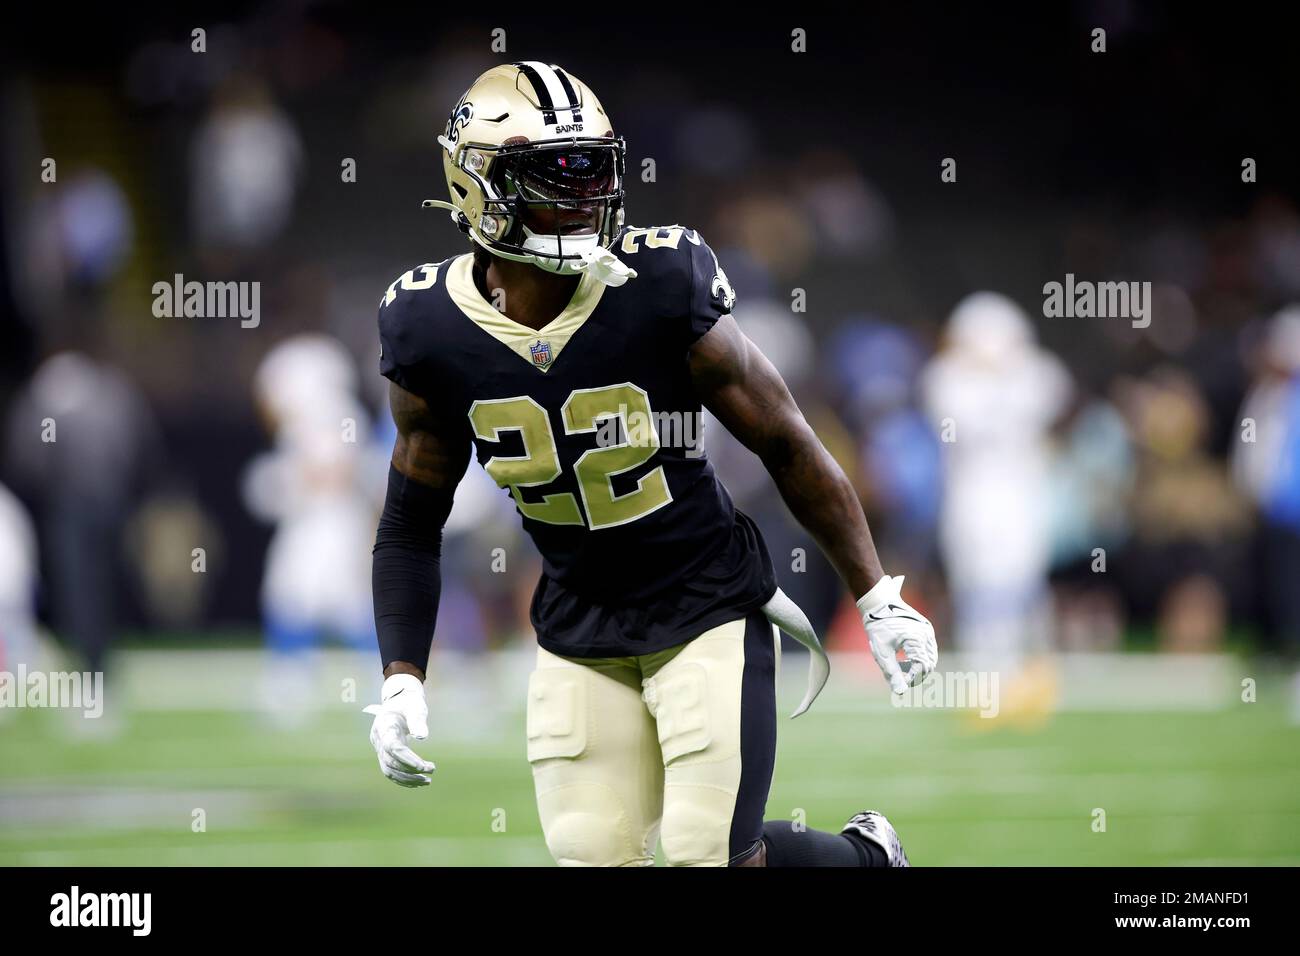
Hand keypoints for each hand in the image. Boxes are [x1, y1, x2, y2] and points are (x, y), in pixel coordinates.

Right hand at [363, 673, 435, 786]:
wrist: (398, 702)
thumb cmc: (408, 702)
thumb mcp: (415, 706)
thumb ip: (417, 720)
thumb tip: (422, 737)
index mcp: (383, 725)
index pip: (392, 747)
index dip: (406, 759)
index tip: (423, 766)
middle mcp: (378, 739)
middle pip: (390, 761)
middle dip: (410, 769)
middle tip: (431, 769)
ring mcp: (379, 748)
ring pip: (389, 770)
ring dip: (407, 778)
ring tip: (427, 781)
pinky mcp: (385, 754)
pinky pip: (391, 771)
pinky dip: (403, 779)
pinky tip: (418, 782)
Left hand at [857, 575, 937, 694]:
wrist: (879, 603)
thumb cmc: (877, 627)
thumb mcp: (881, 652)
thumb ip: (892, 673)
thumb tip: (900, 693)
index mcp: (916, 639)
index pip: (921, 668)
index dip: (911, 679)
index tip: (897, 682)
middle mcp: (926, 634)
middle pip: (929, 665)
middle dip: (915, 675)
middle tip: (897, 676)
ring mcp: (928, 631)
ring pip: (930, 659)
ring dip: (917, 667)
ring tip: (899, 666)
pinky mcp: (927, 630)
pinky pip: (928, 650)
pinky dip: (919, 658)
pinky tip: (903, 657)